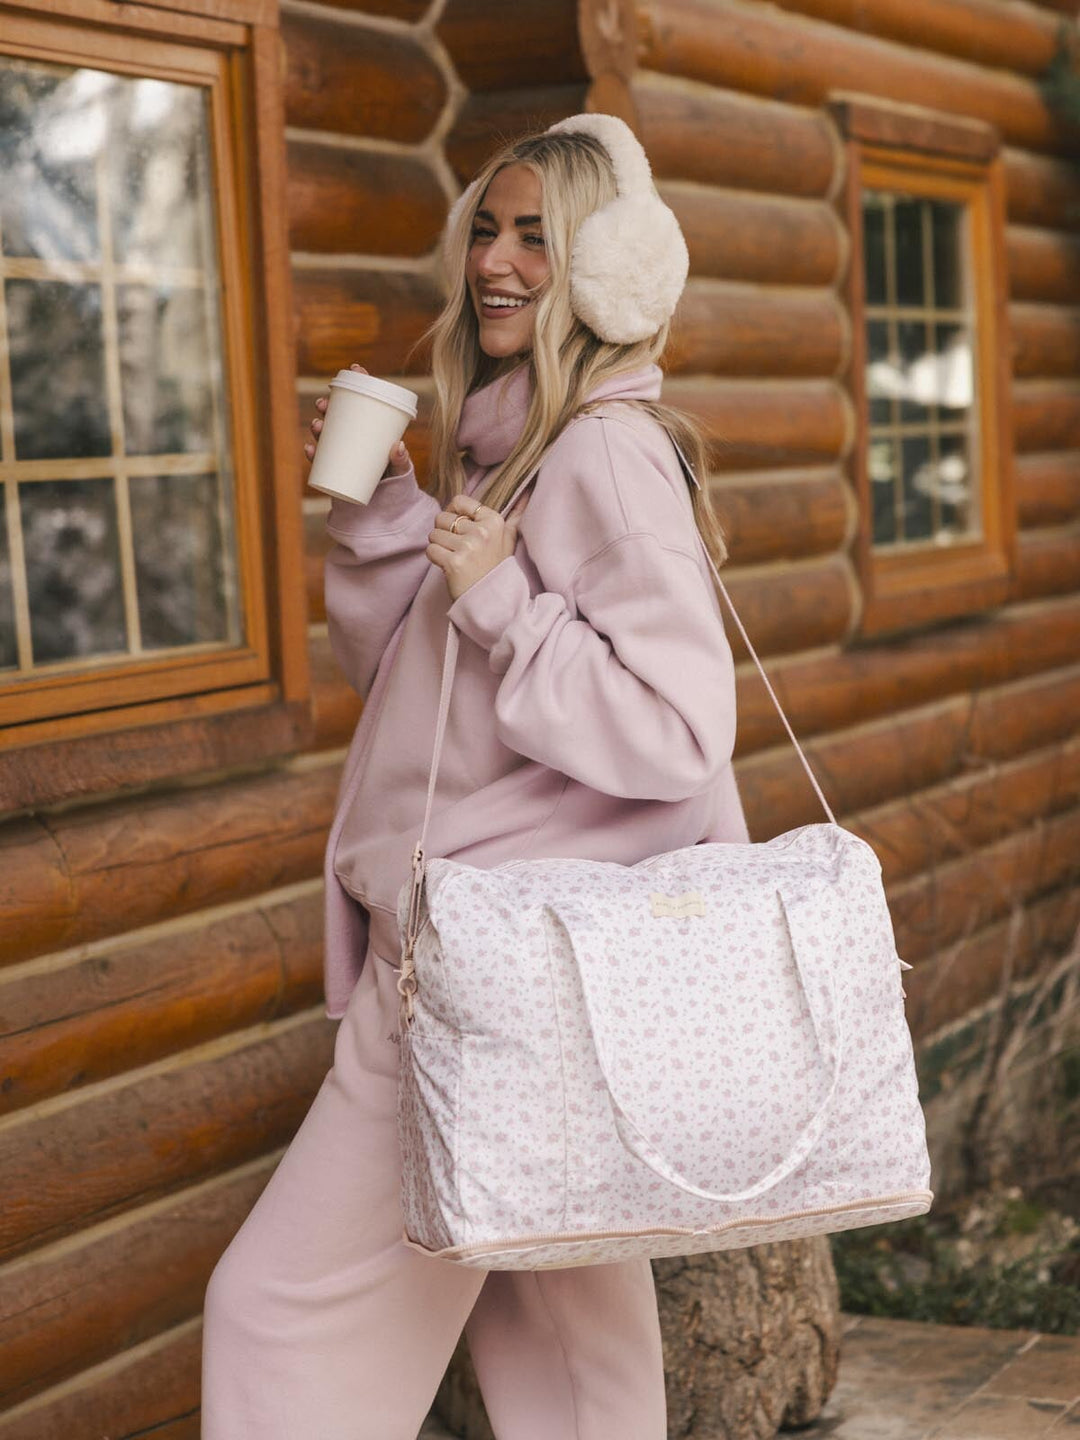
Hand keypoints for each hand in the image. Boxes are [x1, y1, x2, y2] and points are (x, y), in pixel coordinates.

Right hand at [303, 363, 411, 479]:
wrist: (387, 508)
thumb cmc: (397, 484)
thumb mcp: (401, 470)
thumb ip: (402, 460)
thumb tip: (398, 446)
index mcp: (372, 430)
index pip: (366, 400)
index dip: (361, 381)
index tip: (357, 368)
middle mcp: (355, 438)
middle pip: (339, 415)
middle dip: (328, 406)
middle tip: (324, 405)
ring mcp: (344, 453)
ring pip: (327, 435)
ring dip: (318, 427)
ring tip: (317, 426)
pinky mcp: (336, 470)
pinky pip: (322, 461)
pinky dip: (314, 454)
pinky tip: (309, 449)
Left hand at [427, 490, 529, 601]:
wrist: (491, 601)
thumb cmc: (496, 569)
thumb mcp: (509, 541)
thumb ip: (513, 518)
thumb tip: (526, 494)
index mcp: (494, 521)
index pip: (459, 501)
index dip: (454, 515)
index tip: (462, 530)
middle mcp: (482, 531)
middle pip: (442, 518)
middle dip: (445, 533)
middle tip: (459, 550)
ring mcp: (468, 547)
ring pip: (434, 535)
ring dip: (440, 547)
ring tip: (456, 559)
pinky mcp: (454, 562)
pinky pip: (431, 550)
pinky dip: (436, 559)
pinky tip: (449, 568)